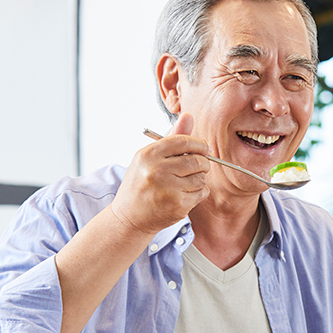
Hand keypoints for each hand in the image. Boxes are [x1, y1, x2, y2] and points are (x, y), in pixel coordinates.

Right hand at [110, 113, 210, 235]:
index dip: (199, 144)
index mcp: (148, 155)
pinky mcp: (177, 205)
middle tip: (199, 166)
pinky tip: (184, 195)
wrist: (129, 217)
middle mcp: (156, 171)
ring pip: (201, 178)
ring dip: (199, 180)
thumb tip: (189, 115)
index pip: (183, 141)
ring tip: (185, 183)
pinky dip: (198, 193)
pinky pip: (201, 193)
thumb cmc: (141, 183)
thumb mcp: (149, 158)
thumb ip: (171, 138)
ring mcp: (167, 189)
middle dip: (203, 163)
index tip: (203, 149)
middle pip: (196, 160)